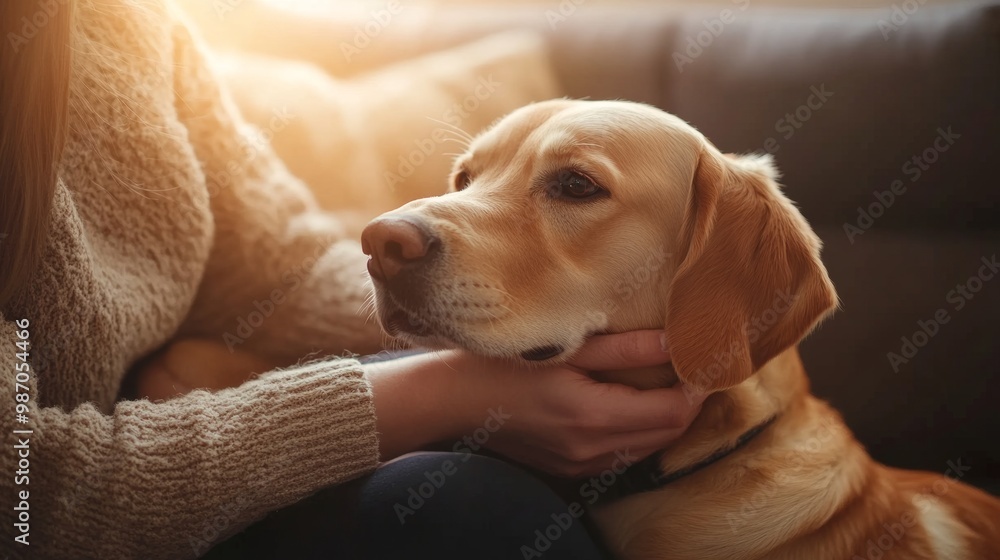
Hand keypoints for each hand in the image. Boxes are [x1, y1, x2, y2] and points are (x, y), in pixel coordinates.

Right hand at [365, 330, 706, 476]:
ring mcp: (581, 464)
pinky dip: (639, 432)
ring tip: (669, 383)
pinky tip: (632, 404)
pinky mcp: (571, 468)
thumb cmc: (502, 364)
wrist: (453, 402)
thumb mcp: (566, 347)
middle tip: (694, 368)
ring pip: (648, 448)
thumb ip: (624, 347)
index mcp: (592, 415)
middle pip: (667, 434)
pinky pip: (623, 456)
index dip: (697, 389)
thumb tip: (675, 339)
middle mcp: (592, 449)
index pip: (672, 414)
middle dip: (688, 404)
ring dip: (665, 420)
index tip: (704, 361)